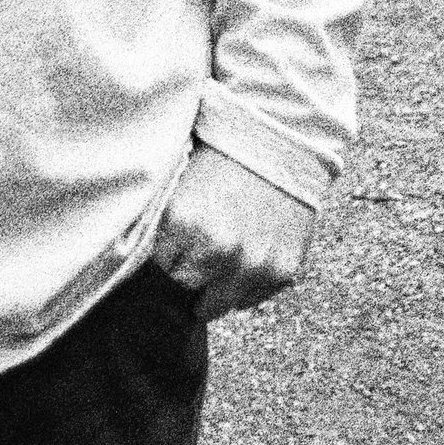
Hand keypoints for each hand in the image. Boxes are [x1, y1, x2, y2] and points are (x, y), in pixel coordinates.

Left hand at [147, 144, 315, 322]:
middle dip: (191, 275)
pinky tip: (248, 256)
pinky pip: (253, 299)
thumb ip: (169, 230)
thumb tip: (162, 269)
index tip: (177, 248)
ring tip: (225, 257)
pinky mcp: (282, 271)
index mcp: (183, 222)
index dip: (169, 258)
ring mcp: (252, 264)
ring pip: (221, 304)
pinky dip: (248, 285)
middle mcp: (217, 249)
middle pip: (189, 291)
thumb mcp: (182, 183)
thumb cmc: (225, 156)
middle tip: (200, 255)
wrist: (281, 140)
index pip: (161, 270)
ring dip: (219, 286)